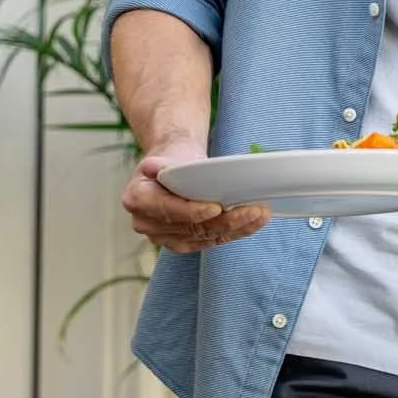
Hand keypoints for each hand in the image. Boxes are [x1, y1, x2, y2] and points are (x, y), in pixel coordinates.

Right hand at [123, 148, 269, 252]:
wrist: (172, 169)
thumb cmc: (171, 160)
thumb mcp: (164, 155)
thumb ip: (159, 163)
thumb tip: (156, 167)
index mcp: (137, 200)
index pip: (168, 210)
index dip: (192, 212)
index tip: (216, 208)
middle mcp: (147, 224)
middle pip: (191, 227)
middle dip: (225, 221)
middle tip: (252, 210)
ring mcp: (165, 237)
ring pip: (205, 236)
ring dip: (236, 228)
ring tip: (260, 215)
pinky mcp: (184, 243)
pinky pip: (211, 241)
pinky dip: (235, 233)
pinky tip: (253, 224)